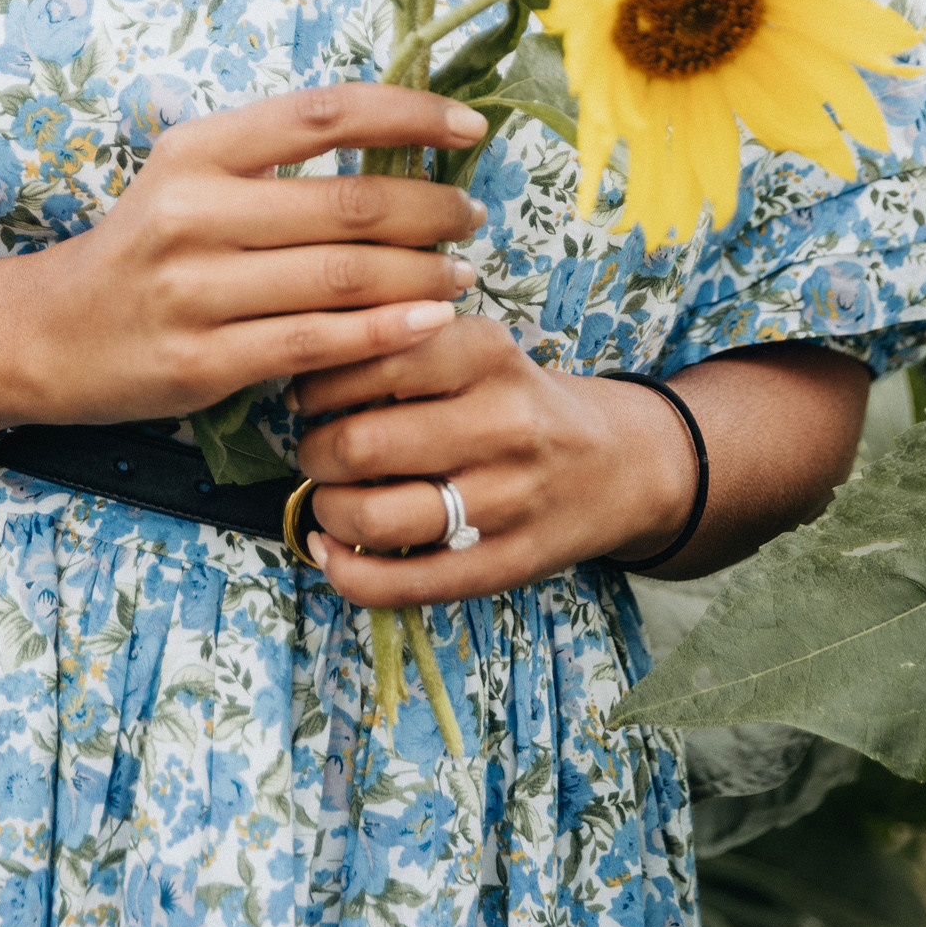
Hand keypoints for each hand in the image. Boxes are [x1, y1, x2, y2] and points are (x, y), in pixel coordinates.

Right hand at [0, 84, 487, 434]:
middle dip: (431, 208)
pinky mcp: (203, 362)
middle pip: (347, 202)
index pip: (324, 113)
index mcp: (197, 149)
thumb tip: (393, 146)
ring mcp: (196, 290)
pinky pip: (315, 345)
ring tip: (462, 272)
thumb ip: (273, 161)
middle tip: (473, 214)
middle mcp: (194, 210)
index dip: (409, 114)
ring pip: (341, 277)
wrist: (46, 332)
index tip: (469, 127)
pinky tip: (429, 323)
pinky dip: (384, 333)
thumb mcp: (189, 177)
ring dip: (421, 274)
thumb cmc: (142, 246)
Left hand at [288, 317, 696, 603]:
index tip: (306, 393)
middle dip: (314, 450)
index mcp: (488, 354)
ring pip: (378, 516)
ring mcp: (505, 501)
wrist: (619, 465)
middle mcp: (501, 424)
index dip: (320, 380)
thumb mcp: (481, 346)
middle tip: (314, 449)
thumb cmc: (521, 400)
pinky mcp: (506, 565)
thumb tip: (305, 359)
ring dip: (327, 509)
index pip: (376, 357)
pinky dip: (349, 573)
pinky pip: (406, 583)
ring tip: (327, 497)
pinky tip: (330, 551)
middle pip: (364, 443)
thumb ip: (407, 343)